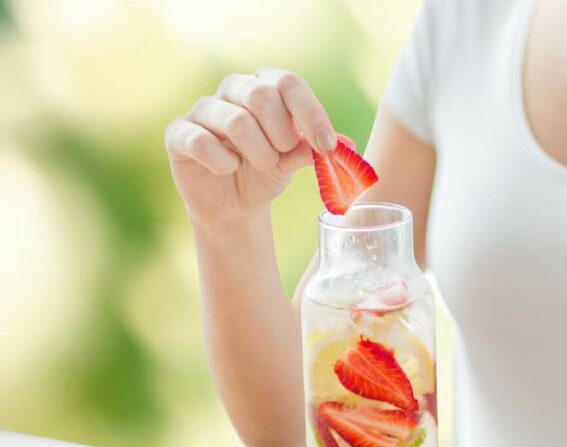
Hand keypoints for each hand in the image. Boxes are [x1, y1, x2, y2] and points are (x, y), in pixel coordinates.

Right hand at [165, 67, 345, 224]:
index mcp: (264, 85)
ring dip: (258, 154)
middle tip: (280, 156)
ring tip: (259, 166)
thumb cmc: (265, 172)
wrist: (233, 204)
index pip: (289, 82)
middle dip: (280, 136)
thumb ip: (316, 148)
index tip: (326, 147)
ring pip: (236, 121)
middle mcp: (232, 89)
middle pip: (261, 96)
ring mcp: (202, 109)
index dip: (311, 114)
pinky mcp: (179, 133)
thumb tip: (348, 145)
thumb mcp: (295, 159)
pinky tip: (228, 170)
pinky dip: (224, 163)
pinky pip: (203, 142)